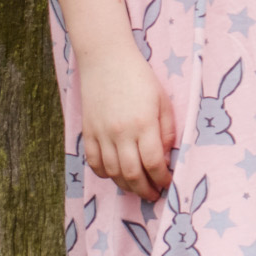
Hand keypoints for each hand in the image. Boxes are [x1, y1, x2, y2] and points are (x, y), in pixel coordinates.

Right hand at [77, 39, 177, 197]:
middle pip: (132, 174)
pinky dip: (105, 174)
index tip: (167, 183)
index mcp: (143, 123)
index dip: (162, 179)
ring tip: (137, 188)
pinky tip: (115, 175)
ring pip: (113, 172)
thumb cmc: (139, 77)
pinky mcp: (88, 132)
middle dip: (145, 190)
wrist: (106, 59)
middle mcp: (121, 132)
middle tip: (153, 195)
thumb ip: (166, 130)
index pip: (153, 163)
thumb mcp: (162, 100)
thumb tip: (165, 157)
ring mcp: (102, 133)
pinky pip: (94, 162)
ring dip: (126, 186)